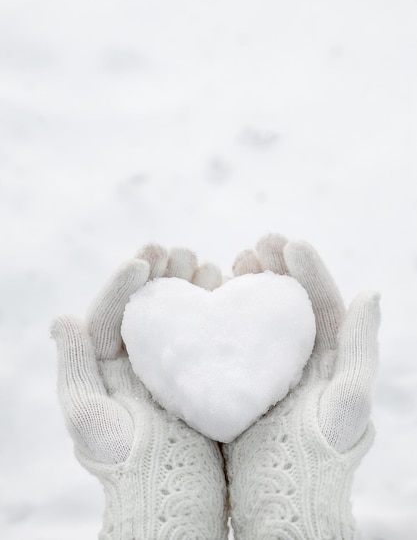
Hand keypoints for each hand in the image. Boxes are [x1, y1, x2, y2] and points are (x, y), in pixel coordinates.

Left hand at [52, 244, 227, 539]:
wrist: (175, 499)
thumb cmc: (128, 465)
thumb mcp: (92, 420)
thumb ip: (76, 369)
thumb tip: (61, 318)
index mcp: (109, 368)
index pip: (113, 313)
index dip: (125, 281)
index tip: (145, 257)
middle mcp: (141, 363)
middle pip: (149, 307)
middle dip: (162, 274)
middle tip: (180, 251)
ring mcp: (175, 368)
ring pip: (182, 315)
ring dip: (191, 285)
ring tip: (204, 264)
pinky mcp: (206, 377)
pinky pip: (210, 335)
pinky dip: (217, 310)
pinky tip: (228, 291)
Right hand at [223, 233, 379, 539]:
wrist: (279, 497)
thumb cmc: (318, 455)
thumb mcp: (346, 403)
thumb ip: (359, 348)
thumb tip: (372, 293)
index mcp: (329, 356)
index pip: (321, 301)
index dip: (307, 268)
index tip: (288, 241)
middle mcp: (299, 356)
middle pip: (287, 300)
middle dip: (274, 266)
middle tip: (256, 244)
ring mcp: (266, 366)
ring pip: (256, 313)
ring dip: (247, 282)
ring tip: (233, 260)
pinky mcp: (236, 379)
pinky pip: (229, 336)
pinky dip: (220, 312)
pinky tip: (209, 295)